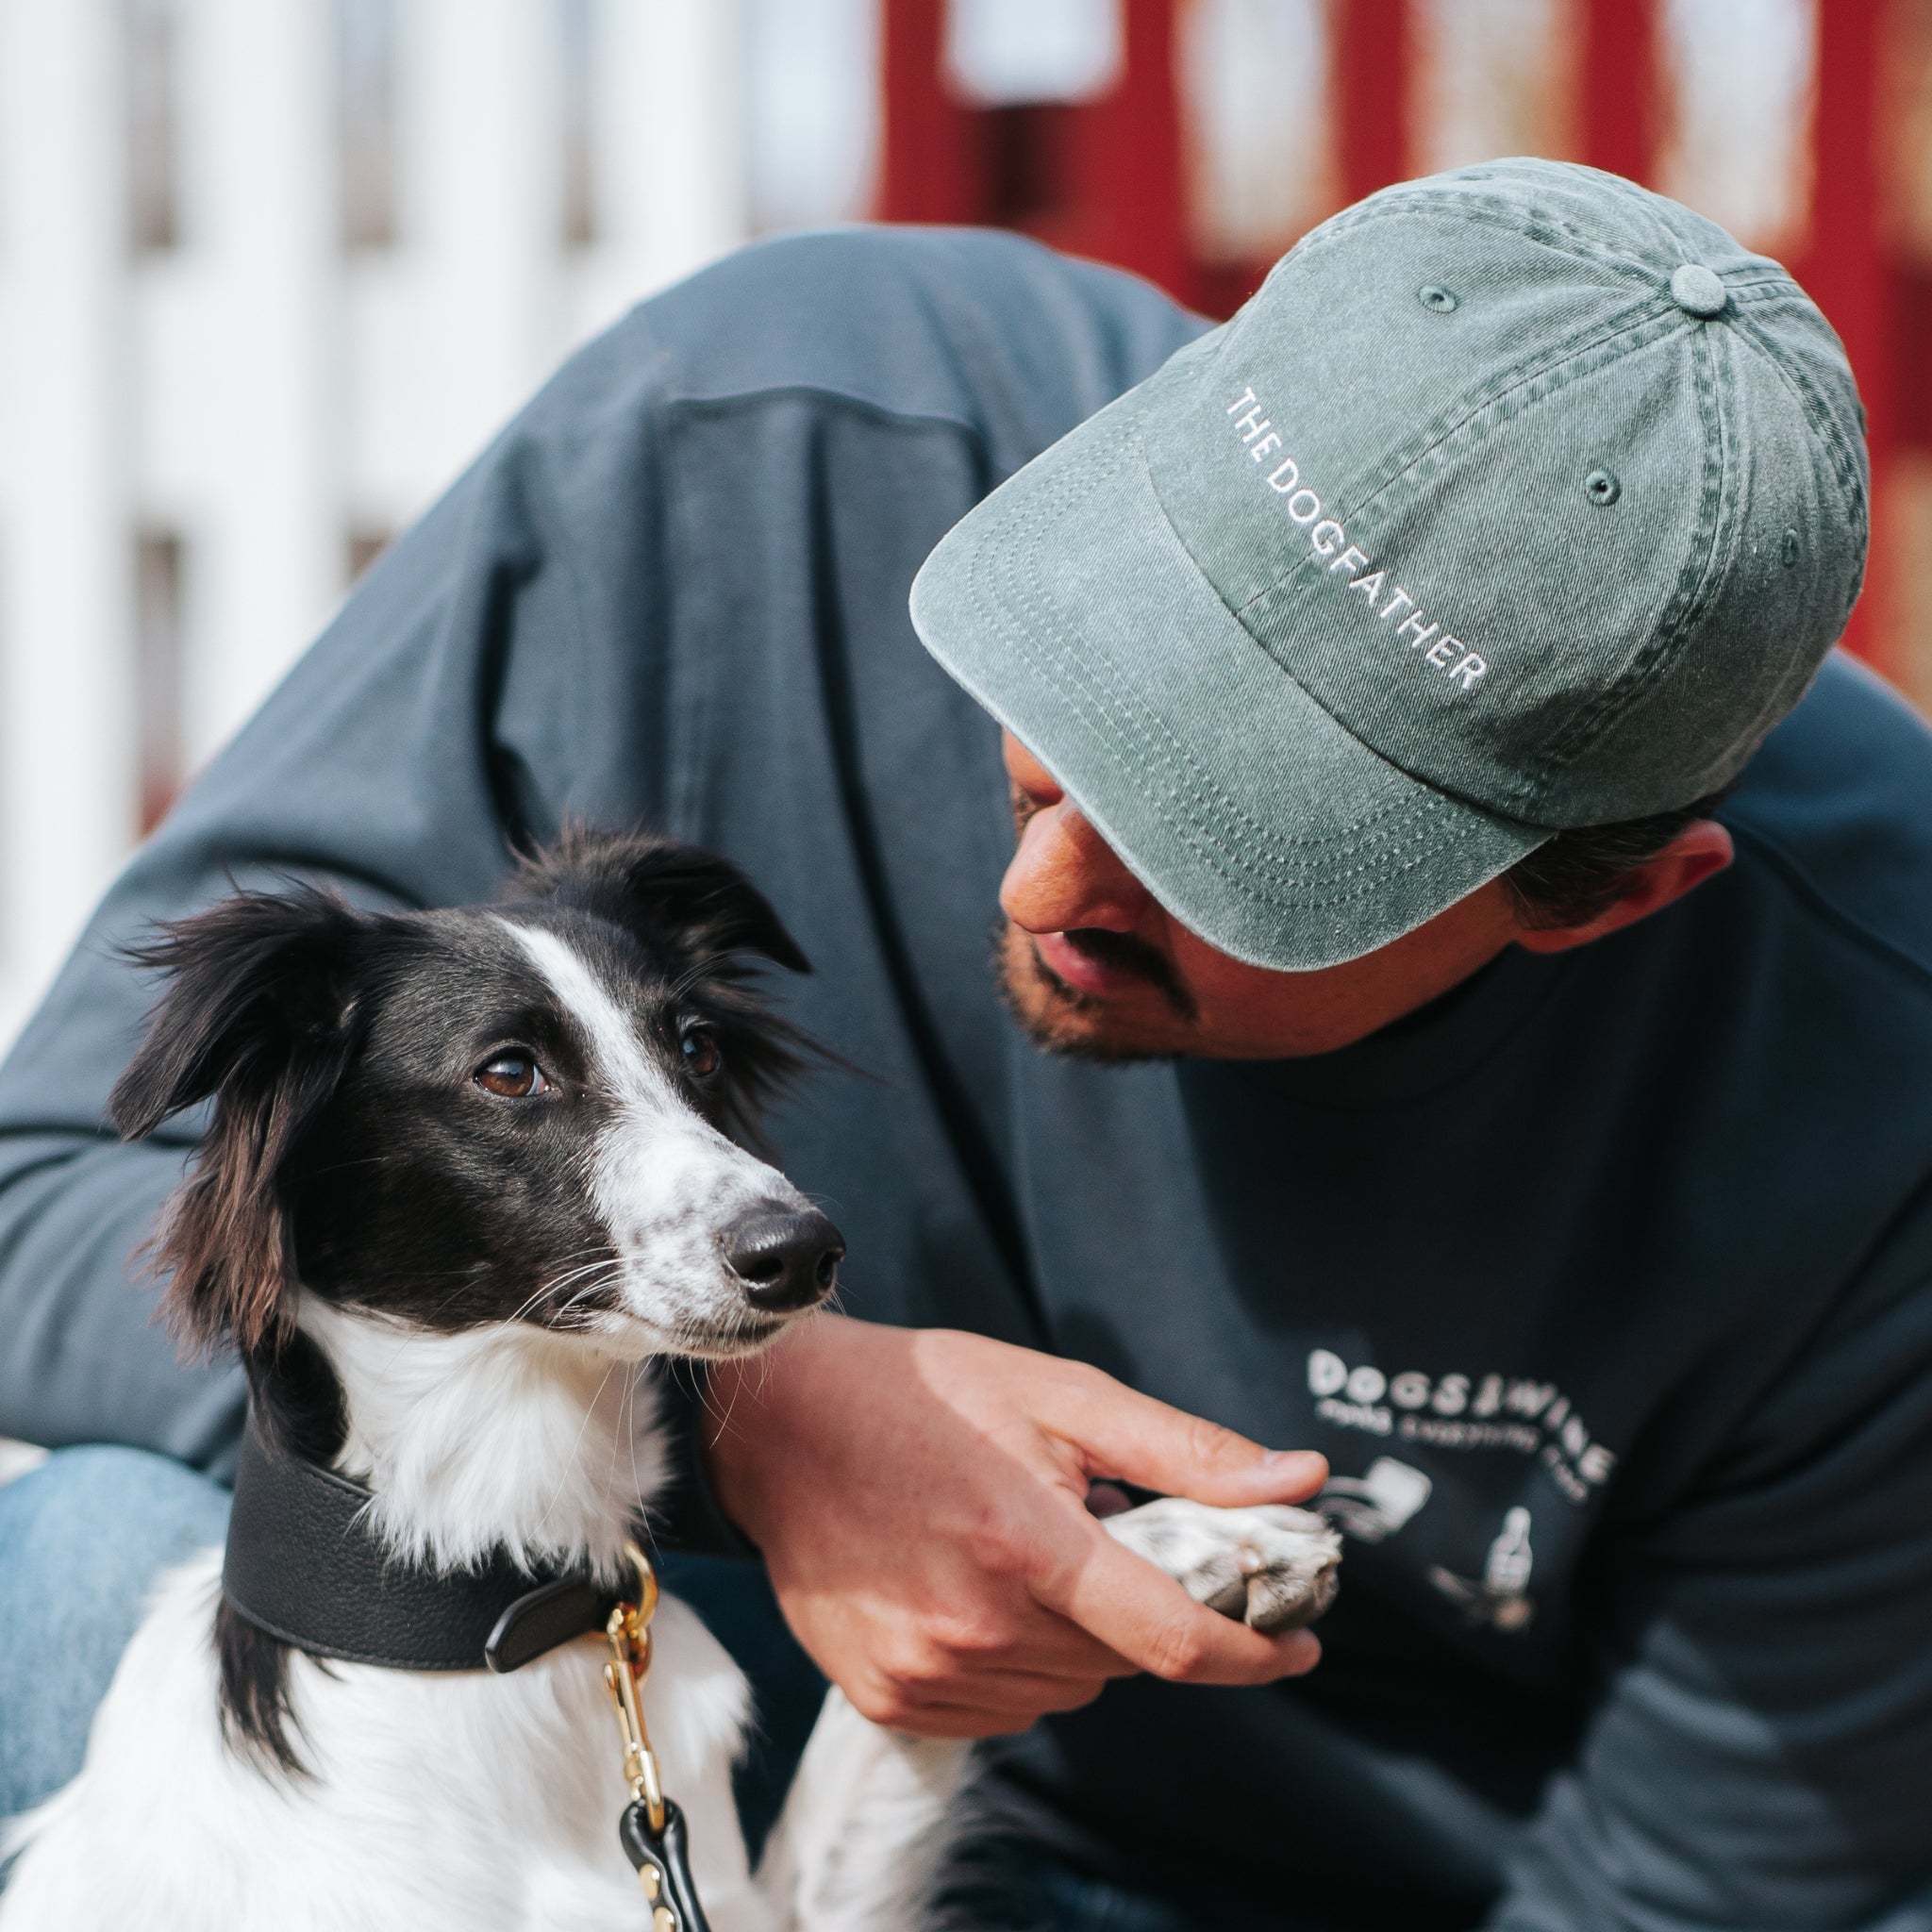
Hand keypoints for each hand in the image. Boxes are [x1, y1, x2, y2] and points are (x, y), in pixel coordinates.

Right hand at [701, 1317, 1327, 1737]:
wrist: (783, 1424)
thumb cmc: (926, 1395)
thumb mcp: (1061, 1394)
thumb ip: (1184, 1449)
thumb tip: (1299, 1480)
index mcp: (1027, 1544)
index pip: (1176, 1639)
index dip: (1257, 1652)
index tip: (1302, 1645)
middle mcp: (975, 1624)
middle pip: (1123, 1660)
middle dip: (1142, 1607)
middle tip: (1105, 1536)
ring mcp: (925, 1671)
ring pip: (1066, 1689)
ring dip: (1077, 1637)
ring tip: (1025, 1551)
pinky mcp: (887, 1696)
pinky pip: (1002, 1709)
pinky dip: (1017, 1663)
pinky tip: (980, 1591)